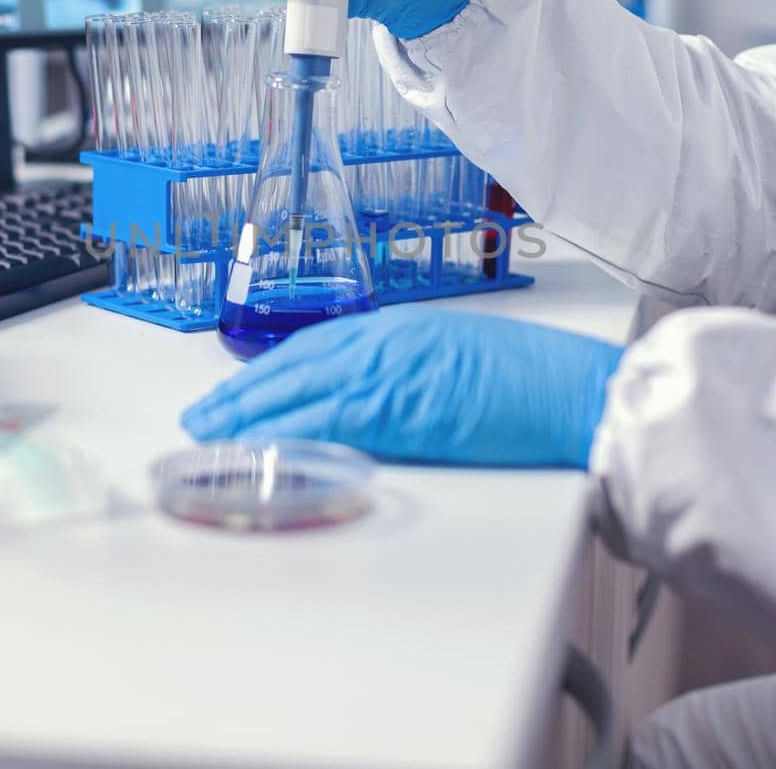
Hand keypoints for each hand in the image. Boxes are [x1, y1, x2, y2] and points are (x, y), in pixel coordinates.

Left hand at [182, 308, 625, 467]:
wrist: (575, 391)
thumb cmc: (535, 379)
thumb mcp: (457, 356)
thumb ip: (407, 369)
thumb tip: (370, 397)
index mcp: (399, 325)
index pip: (313, 345)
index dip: (268, 370)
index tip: (236, 389)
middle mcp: (385, 340)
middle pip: (293, 366)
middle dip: (241, 393)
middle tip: (200, 417)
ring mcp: (391, 372)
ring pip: (298, 392)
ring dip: (247, 417)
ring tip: (209, 436)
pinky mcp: (400, 411)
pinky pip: (326, 423)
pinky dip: (285, 436)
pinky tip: (258, 450)